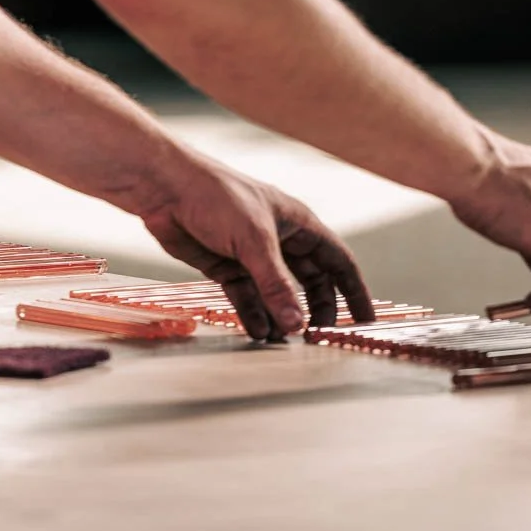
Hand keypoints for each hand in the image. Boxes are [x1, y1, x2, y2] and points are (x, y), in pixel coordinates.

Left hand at [133, 155, 374, 340]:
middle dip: (317, 308)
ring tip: (285, 342)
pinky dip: (254, 314)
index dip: (354, 290)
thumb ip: (276, 285)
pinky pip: (248, 296)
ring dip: (282, 316)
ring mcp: (253, 254)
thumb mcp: (254, 242)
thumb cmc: (217, 198)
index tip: (364, 319)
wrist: (166, 189)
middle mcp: (280, 239)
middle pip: (311, 281)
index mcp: (298, 223)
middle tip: (318, 336)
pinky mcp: (226, 265)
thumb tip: (297, 323)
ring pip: (277, 292)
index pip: (337, 260)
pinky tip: (258, 332)